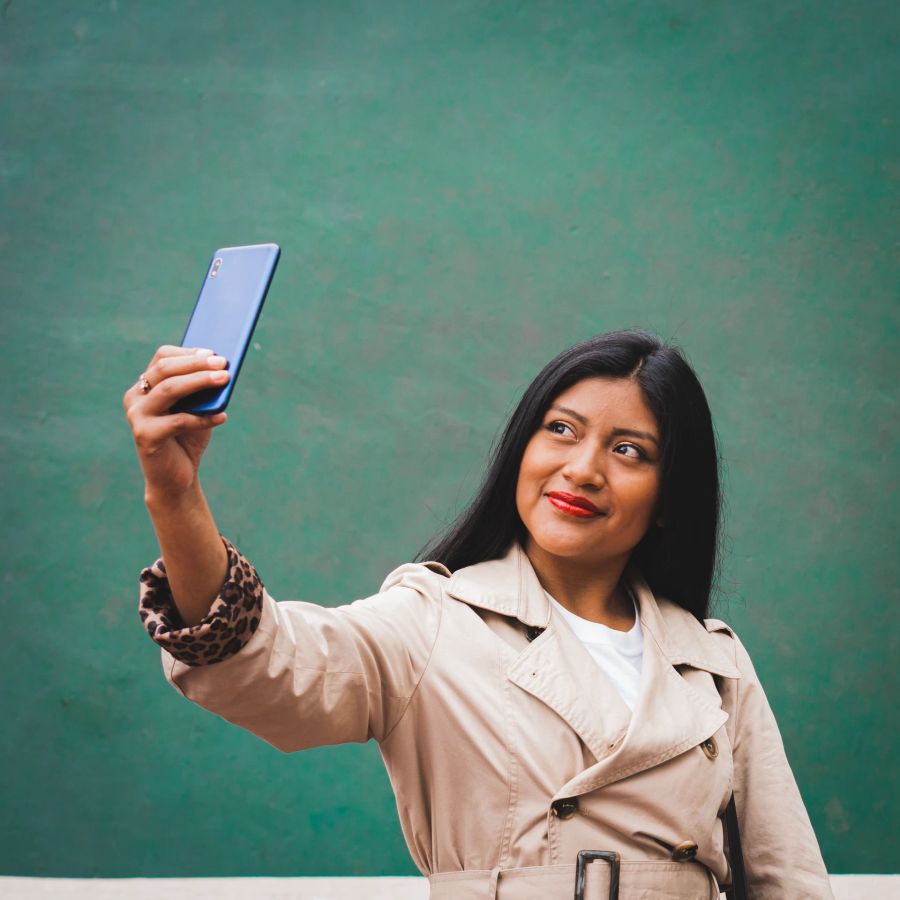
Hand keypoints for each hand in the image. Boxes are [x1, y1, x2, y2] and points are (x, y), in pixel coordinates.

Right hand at [123, 345, 230, 500]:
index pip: (162, 357)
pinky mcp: (145, 435)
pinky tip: (222, 417)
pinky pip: (178, 420)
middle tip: (223, 363)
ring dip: (200, 381)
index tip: (213, 353)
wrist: (176, 477)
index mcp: (145, 386)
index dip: (188, 352)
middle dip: (196, 363)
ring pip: (169, 389)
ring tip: (225, 379)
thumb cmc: (188, 438)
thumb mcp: (197, 409)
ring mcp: (137, 416)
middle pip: (165, 369)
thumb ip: (203, 390)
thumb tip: (222, 368)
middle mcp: (135, 397)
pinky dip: (204, 418)